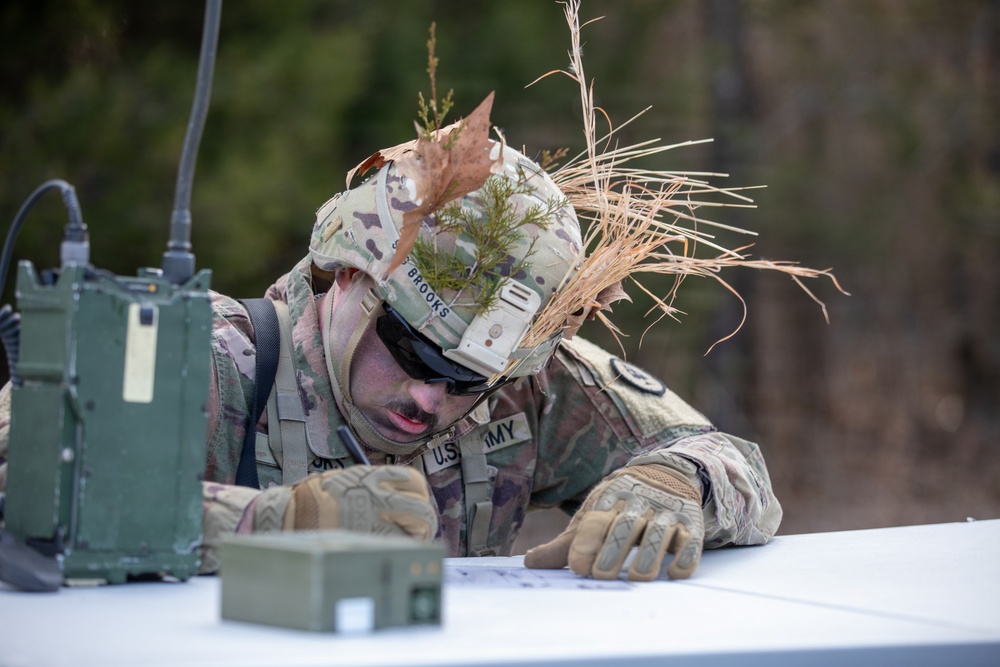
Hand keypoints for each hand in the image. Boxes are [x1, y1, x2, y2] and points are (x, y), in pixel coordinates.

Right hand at [254, 465, 438, 540]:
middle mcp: (378, 496)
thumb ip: (375, 485)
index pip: (415, 482)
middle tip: (423, 529)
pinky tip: (394, 550)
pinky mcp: (367, 540)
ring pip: (414, 531)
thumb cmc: (318, 497)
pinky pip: (395, 546)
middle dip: (426, 522)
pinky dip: (400, 549)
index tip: (418, 504)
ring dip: (417, 537)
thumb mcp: (349, 479)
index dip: (421, 495)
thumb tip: (401, 496)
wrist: (291, 513)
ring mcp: (374, 521)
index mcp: (373, 476)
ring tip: (411, 542)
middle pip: (421, 510)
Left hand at [524, 464, 702, 580]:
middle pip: (625, 526)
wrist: (666, 473)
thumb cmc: (619, 506)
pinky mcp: (690, 523)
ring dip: (648, 554)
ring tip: (637, 577)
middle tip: (601, 575)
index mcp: (609, 501)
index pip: (596, 521)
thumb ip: (565, 544)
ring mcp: (665, 512)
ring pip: (658, 533)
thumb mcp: (592, 518)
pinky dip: (685, 556)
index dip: (587, 543)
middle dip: (613, 550)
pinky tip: (676, 573)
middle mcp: (638, 503)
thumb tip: (529, 563)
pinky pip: (691, 540)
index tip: (578, 567)